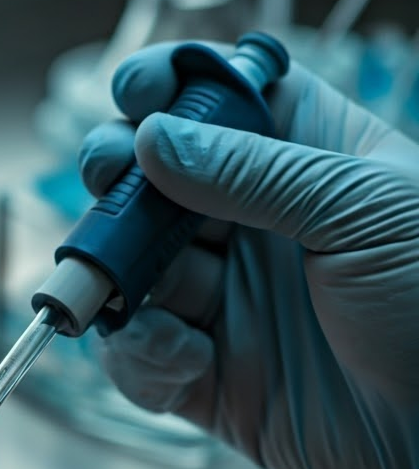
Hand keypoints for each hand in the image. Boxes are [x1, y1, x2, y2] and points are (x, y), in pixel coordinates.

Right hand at [79, 44, 418, 468]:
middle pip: (155, 189)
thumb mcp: (361, 208)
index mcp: (303, 166)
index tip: (133, 92)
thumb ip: (250, 172)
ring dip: (115, 277)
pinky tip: (183, 357)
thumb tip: (151, 139)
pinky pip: (141, 358)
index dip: (171, 90)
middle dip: (118, 182)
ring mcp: (225, 306)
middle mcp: (253, 231)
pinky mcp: (205, 378)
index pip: (221, 107)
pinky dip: (141, 356)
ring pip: (133, 275)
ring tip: (125, 290)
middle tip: (106, 180)